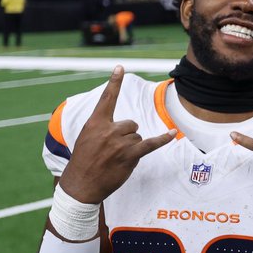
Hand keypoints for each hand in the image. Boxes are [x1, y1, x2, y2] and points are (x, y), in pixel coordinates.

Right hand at [59, 66, 176, 203]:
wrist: (80, 184)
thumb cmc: (84, 161)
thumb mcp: (87, 138)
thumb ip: (103, 128)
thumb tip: (128, 128)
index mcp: (95, 123)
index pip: (107, 99)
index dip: (114, 82)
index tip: (120, 67)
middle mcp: (108, 130)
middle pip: (131, 124)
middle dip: (126, 137)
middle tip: (112, 151)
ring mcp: (119, 143)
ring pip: (137, 137)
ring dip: (131, 148)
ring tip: (116, 159)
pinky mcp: (129, 156)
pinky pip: (150, 144)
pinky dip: (162, 139)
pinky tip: (171, 133)